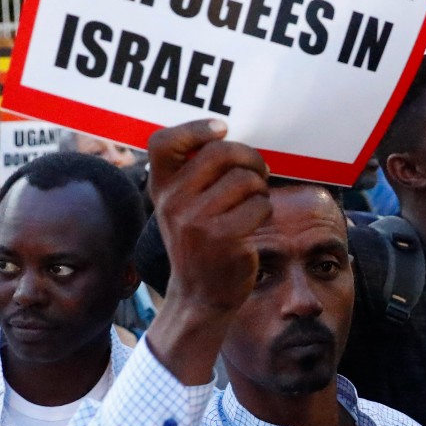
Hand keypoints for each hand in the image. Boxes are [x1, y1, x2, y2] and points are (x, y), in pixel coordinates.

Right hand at [145, 120, 270, 383]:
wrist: (200, 296)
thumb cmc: (199, 243)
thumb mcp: (180, 208)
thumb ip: (191, 174)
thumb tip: (225, 136)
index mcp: (161, 190)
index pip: (163, 143)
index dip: (195, 128)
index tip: (221, 130)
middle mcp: (174, 203)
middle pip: (221, 152)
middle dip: (249, 157)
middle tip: (257, 171)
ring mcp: (198, 222)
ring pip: (247, 179)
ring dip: (259, 189)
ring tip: (252, 205)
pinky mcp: (226, 239)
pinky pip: (261, 205)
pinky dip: (265, 211)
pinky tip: (253, 226)